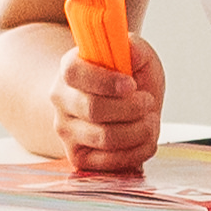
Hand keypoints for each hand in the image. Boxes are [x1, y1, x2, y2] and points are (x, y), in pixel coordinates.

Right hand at [47, 34, 167, 173]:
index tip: (131, 85)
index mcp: (70, 68)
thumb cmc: (127, 77)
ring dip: (140, 130)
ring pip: (105, 138)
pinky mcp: (79, 157)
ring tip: (150, 120)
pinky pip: (110, 163)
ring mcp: (67, 131)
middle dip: (132, 108)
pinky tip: (145, 138)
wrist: (118, 104)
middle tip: (148, 102)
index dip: (106, 81)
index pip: (75, 73)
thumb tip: (130, 51)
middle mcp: (61, 100)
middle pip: (94, 109)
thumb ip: (135, 48)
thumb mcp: (136, 56)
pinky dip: (138, 152)